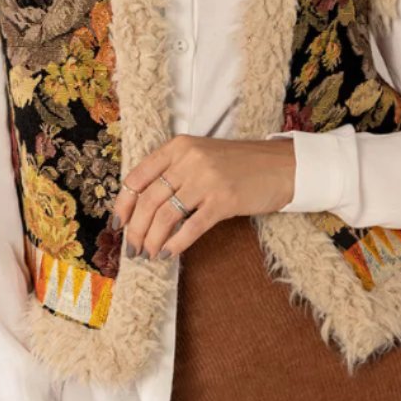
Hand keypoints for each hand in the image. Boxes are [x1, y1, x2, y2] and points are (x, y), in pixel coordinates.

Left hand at [113, 134, 295, 260]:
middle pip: (148, 200)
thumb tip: (143, 208)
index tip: (119, 224)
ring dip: (152, 240)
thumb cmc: (239, 164)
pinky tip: (169, 253)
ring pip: (165, 216)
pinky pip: (191, 227)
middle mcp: (189, 160)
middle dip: (136, 230)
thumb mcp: (201, 156)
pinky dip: (176, 243)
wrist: (281, 166)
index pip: (137, 177)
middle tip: (133, 249)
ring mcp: (206, 180)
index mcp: (177, 147)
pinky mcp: (224, 200)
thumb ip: (173, 172)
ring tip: (149, 254)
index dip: (123, 204)